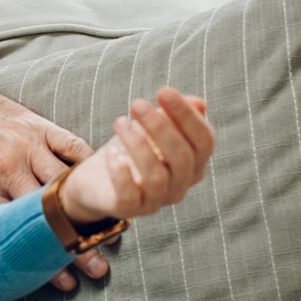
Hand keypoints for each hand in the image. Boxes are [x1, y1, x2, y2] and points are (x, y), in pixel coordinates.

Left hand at [0, 58, 110, 293]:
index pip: (21, 235)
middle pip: (51, 215)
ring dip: (92, 213)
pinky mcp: (40, 126)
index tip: (68, 284)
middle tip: (99, 270)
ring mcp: (27, 145)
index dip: (46, 262)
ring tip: (113, 236)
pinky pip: (74, 148)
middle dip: (76, 245)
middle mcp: (8, 168)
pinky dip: (93, 168)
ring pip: (68, 185)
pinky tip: (109, 187)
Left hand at [59, 88, 215, 224]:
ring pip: (157, 176)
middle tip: (137, 104)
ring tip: (120, 122)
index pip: (204, 141)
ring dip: (138, 145)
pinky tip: (112, 153)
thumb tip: (199, 104)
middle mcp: (180, 185)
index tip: (164, 91)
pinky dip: (121, 174)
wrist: (96, 179)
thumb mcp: (151, 127)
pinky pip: (130, 196)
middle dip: (160, 127)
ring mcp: (156, 201)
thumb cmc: (130, 148)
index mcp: (193, 164)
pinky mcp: (129, 209)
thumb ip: (174, 115)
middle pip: (182, 158)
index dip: (187, 116)